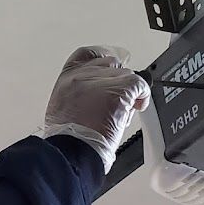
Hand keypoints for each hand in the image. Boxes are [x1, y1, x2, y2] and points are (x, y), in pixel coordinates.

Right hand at [41, 46, 150, 172]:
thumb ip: (76, 96)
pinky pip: (140, 84)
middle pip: (111, 64)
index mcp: (68, 78)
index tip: (110, 68)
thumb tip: (92, 97)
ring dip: (128, 92)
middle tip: (119, 97)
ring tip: (123, 111)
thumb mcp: (61, 108)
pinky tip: (138, 105)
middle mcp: (84, 75)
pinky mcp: (120, 90)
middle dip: (117, 80)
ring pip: (127, 75)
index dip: (101, 60)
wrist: (72, 149)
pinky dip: (142, 96)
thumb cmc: (67, 137)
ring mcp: (103, 81)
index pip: (87, 55)